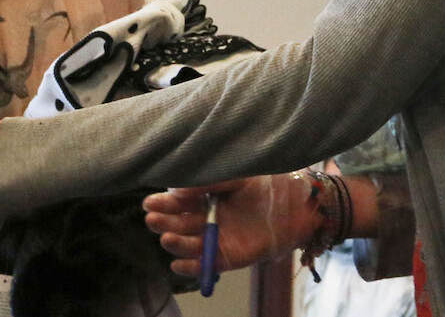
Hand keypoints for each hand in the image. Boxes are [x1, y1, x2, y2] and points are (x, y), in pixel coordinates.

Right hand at [142, 173, 318, 277]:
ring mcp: (216, 239)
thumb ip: (207, 182)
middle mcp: (206, 219)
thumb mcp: (234, 177)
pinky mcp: (227, 257)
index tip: (150, 203)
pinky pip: (205, 264)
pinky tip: (179, 263)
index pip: (177, 203)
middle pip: (178, 224)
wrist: (294, 205)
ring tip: (167, 238)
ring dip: (175, 243)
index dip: (163, 204)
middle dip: (164, 222)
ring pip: (188, 244)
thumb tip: (177, 190)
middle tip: (153, 219)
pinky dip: (191, 267)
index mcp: (204, 198)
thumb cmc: (264, 185)